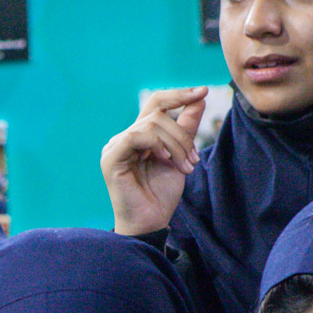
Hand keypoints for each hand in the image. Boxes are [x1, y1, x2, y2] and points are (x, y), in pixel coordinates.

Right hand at [100, 87, 207, 235]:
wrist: (151, 222)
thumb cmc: (161, 194)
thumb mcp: (181, 156)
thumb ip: (186, 128)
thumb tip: (198, 97)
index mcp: (139, 136)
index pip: (156, 104)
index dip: (178, 95)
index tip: (202, 90)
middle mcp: (124, 138)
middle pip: (157, 113)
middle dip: (182, 133)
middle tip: (192, 158)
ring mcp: (115, 146)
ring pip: (151, 124)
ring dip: (175, 144)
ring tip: (184, 166)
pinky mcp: (111, 157)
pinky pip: (137, 136)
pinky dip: (157, 145)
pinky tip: (165, 160)